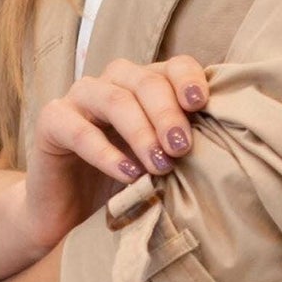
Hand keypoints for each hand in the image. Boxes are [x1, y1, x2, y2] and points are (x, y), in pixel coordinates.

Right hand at [12, 54, 211, 257]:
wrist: (70, 216)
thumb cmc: (126, 187)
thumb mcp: (164, 165)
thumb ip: (186, 148)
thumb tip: (230, 146)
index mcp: (146, 87)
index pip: (173, 66)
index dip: (188, 79)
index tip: (202, 104)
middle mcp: (114, 84)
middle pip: (146, 81)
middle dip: (168, 114)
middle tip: (183, 148)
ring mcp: (79, 100)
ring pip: (113, 98)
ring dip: (141, 131)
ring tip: (160, 164)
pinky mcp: (50, 123)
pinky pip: (78, 129)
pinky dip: (105, 151)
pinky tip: (127, 174)